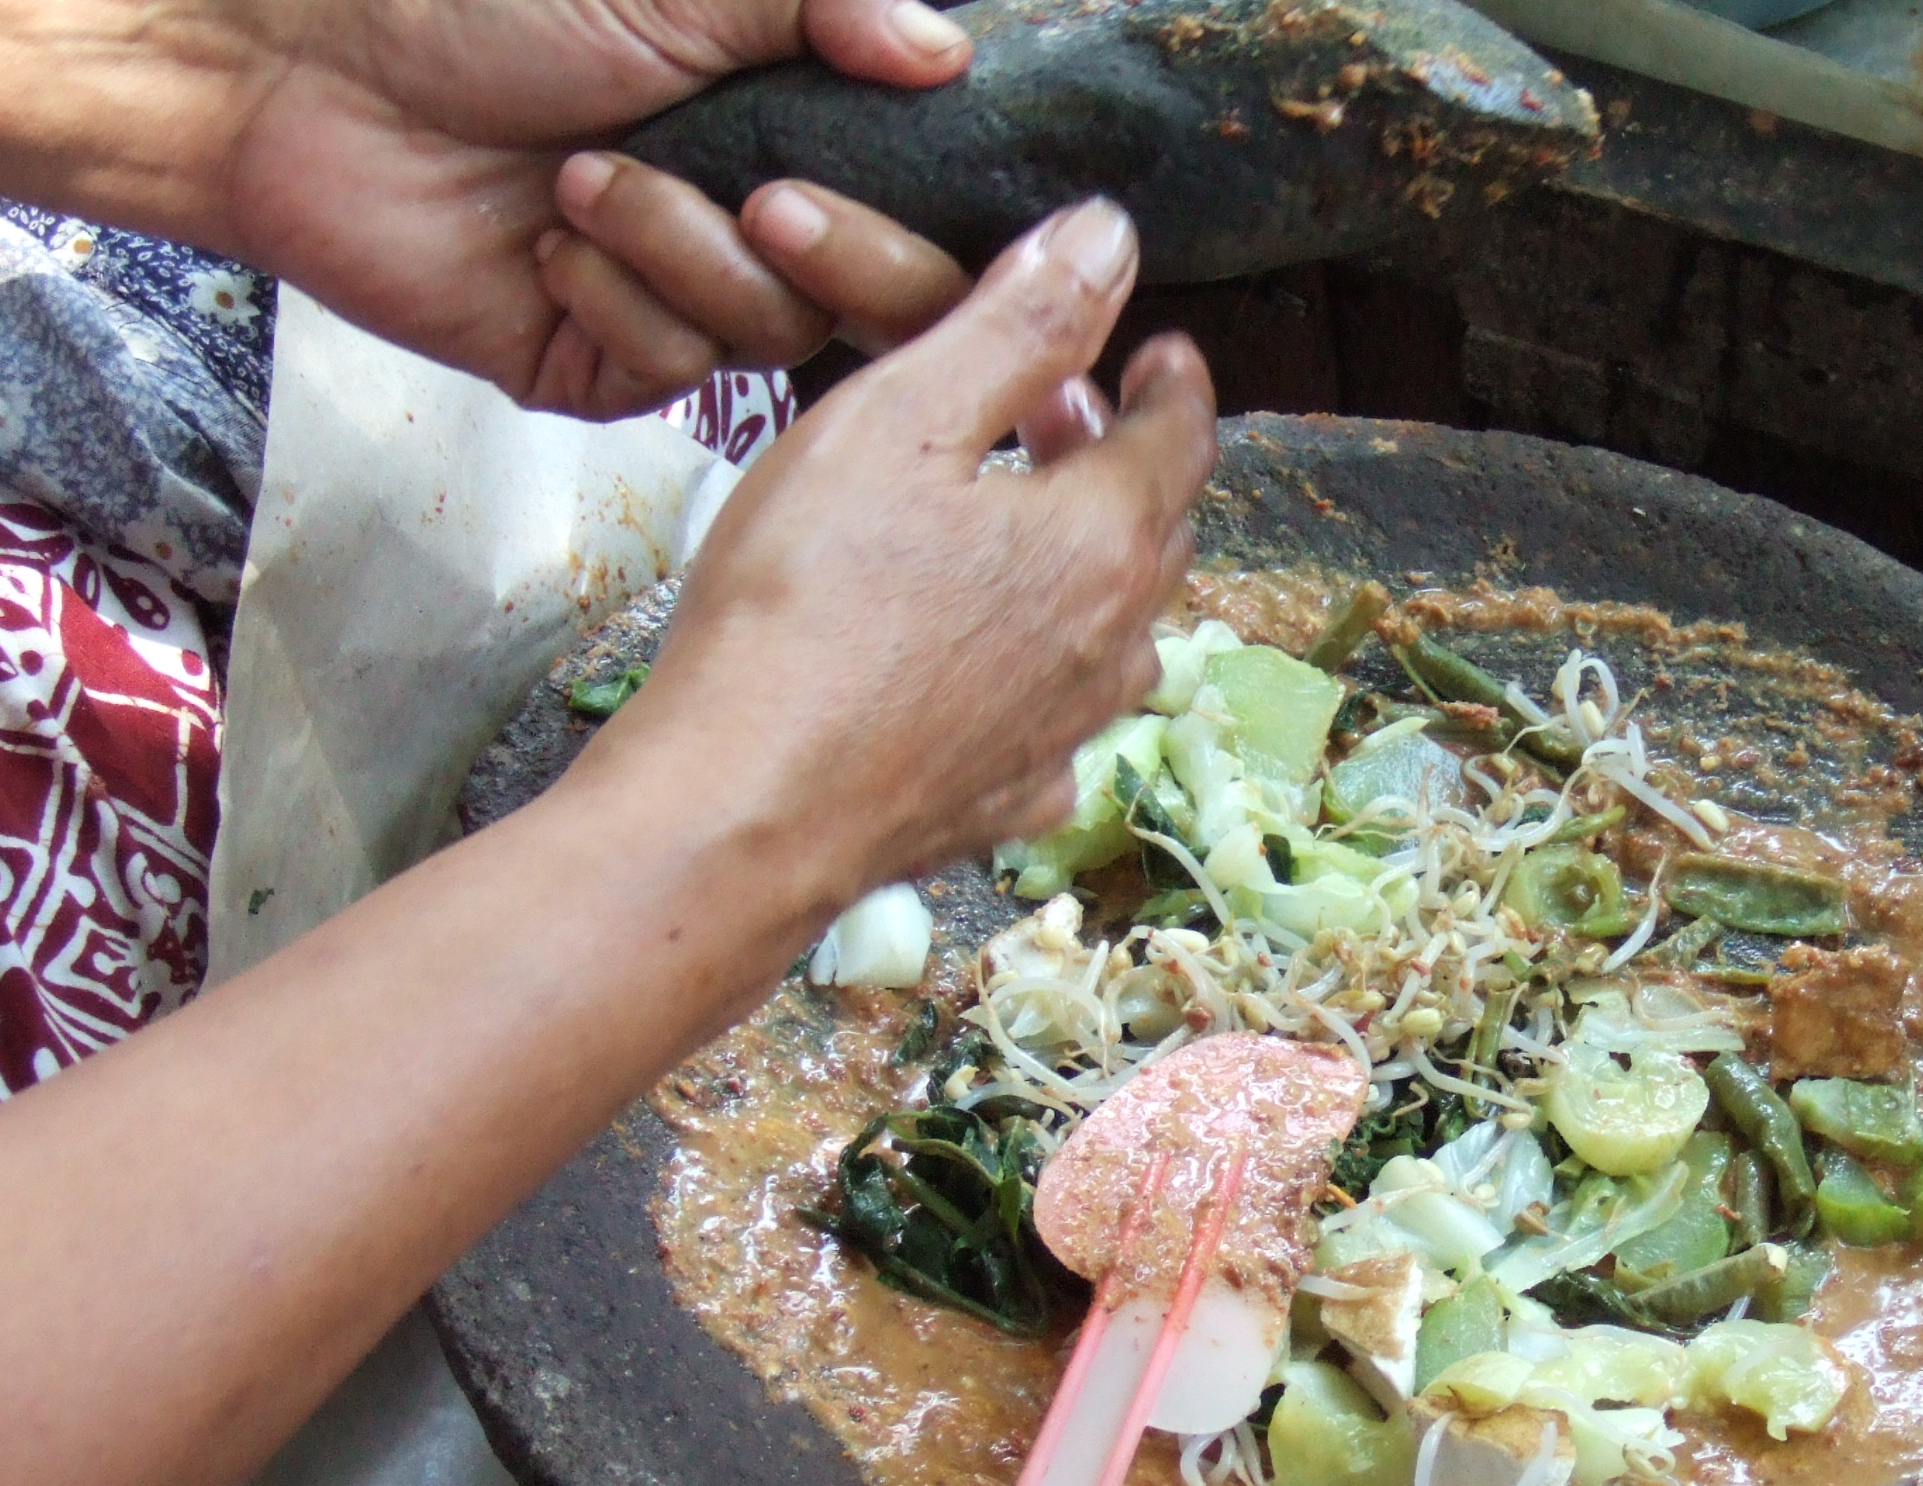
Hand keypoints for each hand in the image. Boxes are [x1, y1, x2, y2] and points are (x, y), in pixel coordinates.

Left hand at [212, 0, 981, 414]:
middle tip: (760, 197)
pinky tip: (544, 246)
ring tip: (579, 180)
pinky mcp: (602, 366)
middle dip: (828, 247)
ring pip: (771, 331)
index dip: (925, 214)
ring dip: (679, 253)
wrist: (303, 76)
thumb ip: (820, 5)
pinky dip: (613, 301)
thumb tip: (947, 50)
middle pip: (879, 296)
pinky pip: (671, 371)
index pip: (915, 204)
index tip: (893, 173)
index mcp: (782, 125)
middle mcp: (745, 219)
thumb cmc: (469, 5)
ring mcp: (676, 300)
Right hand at [580, 193, 1215, 912]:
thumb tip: (1108, 241)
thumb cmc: (804, 604)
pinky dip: (1041, 670)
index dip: (1172, 385)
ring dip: (1085, 565)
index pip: (1178, 440)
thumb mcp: (901, 421)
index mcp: (1100, 541)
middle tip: (1064, 418)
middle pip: (1153, 535)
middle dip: (1120, 462)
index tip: (1160, 353)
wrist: (743, 808)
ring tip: (1020, 529)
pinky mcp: (1008, 801)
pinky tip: (988, 661)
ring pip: (1114, 631)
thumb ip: (1014, 327)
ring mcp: (1064, 736)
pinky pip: (1055, 720)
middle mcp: (1110, 646)